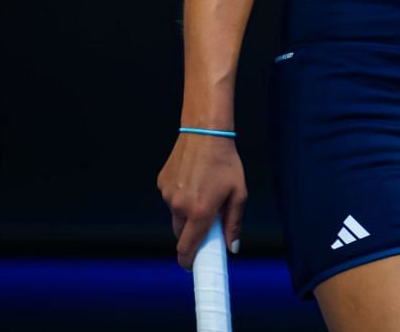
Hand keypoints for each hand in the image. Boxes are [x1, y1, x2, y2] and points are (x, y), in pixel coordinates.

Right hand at [157, 131, 245, 269]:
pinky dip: (180, 197)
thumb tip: (232, 248)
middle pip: (181, 233)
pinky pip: (170, 199)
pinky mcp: (161, 184)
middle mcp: (179, 206)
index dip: (188, 261)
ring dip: (187, 213)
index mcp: (200, 212)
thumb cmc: (226, 163)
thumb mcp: (238, 193)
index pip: (187, 247)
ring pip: (175, 215)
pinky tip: (193, 181)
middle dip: (192, 233)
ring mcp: (167, 195)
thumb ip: (234, 223)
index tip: (191, 266)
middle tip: (206, 224)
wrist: (205, 133)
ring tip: (203, 193)